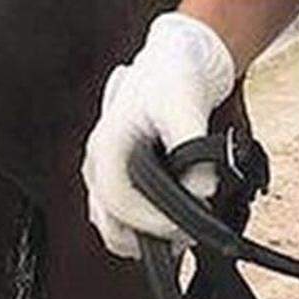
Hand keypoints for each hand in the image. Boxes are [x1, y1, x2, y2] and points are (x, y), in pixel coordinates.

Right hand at [82, 11, 236, 256]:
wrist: (173, 59)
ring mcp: (105, 173)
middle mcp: (97, 163)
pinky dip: (146, 225)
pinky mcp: (118, 177)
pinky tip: (175, 218)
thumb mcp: (186, 105)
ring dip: (146, 235)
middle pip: (110, 226)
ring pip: (114, 226)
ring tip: (184, 228)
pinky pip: (124, 216)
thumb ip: (194, 148)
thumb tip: (202, 190)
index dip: (152, 224)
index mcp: (105, 146)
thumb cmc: (174, 76)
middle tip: (186, 235)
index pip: (118, 204)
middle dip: (147, 238)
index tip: (185, 229)